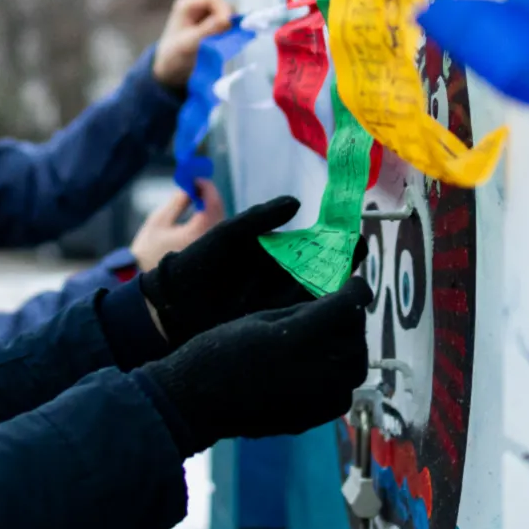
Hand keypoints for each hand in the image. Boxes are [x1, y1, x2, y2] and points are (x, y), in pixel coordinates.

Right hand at [130, 181, 225, 272]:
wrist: (145, 282)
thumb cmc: (148, 251)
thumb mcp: (158, 221)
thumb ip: (178, 201)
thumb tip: (191, 185)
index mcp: (197, 234)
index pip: (212, 203)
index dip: (207, 187)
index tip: (197, 178)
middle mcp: (210, 243)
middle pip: (219, 211)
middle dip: (209, 195)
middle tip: (196, 185)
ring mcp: (212, 252)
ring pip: (219, 220)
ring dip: (209, 206)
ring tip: (194, 198)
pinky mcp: (211, 257)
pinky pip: (216, 232)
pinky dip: (209, 219)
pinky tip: (197, 215)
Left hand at [139, 195, 367, 345]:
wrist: (170, 304)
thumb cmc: (196, 264)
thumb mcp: (226, 236)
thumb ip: (258, 218)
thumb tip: (296, 202)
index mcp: (274, 254)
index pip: (314, 247)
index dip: (335, 243)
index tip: (354, 238)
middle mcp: (281, 278)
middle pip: (322, 274)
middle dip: (341, 270)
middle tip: (357, 268)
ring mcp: (278, 304)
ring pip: (315, 299)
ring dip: (332, 297)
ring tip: (349, 293)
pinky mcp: (271, 327)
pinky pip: (298, 322)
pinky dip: (313, 320)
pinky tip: (326, 319)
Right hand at [140, 278, 372, 455]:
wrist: (195, 401)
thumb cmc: (217, 352)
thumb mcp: (258, 318)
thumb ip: (302, 313)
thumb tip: (332, 306)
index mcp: (300, 338)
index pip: (348, 307)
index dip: (355, 291)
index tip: (354, 285)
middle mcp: (318, 370)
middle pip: (356, 337)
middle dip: (350, 320)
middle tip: (335, 311)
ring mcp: (318, 399)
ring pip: (354, 366)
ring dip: (347, 348)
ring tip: (328, 339)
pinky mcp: (314, 418)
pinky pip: (341, 392)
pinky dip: (337, 377)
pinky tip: (318, 368)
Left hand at [152, 0, 234, 89]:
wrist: (169, 69)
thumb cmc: (173, 56)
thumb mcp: (189, 44)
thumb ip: (207, 30)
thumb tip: (226, 20)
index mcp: (186, 4)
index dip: (224, 10)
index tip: (227, 26)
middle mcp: (196, 5)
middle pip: (221, 4)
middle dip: (227, 19)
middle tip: (227, 35)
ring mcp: (204, 14)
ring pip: (226, 14)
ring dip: (228, 26)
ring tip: (222, 40)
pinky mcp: (211, 24)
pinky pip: (226, 24)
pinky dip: (228, 31)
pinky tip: (223, 42)